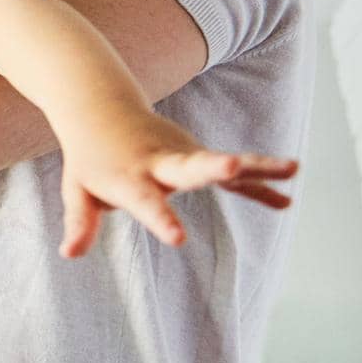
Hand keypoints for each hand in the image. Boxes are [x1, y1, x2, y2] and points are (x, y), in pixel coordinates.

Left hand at [56, 106, 298, 257]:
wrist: (101, 108)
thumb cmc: (90, 158)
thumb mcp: (77, 188)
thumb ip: (80, 221)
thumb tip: (68, 254)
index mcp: (130, 176)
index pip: (147, 201)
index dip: (162, 219)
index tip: (179, 239)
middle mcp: (161, 162)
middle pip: (190, 166)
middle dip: (214, 167)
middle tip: (234, 165)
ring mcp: (183, 156)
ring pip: (221, 162)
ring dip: (257, 165)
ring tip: (294, 169)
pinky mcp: (197, 157)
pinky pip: (232, 177)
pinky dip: (258, 186)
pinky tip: (287, 201)